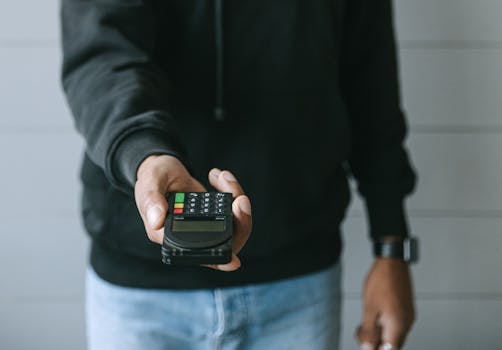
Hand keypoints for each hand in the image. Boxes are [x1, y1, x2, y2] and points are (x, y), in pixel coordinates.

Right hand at [134, 154, 251, 270]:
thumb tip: (156, 220)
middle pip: (228, 242)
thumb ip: (151, 201)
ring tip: (224, 178)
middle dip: (240, 222)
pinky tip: (218, 176)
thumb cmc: (151, 179)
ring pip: (236, 224)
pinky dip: (232, 190)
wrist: (161, 168)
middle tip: (239, 199)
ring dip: (236, 199)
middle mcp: (192, 237)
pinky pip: (234, 209)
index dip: (219, 260)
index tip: (235, 261)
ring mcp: (206, 225)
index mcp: (171, 238)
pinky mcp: (215, 213)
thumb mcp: (148, 184)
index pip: (200, 256)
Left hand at [356, 258, 414, 349]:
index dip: (376, 349)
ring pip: (394, 334)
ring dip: (379, 333)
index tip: (365, 344)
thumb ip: (369, 331)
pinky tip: (374, 316)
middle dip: (375, 342)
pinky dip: (385, 324)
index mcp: (398, 325)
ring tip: (365, 322)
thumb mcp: (369, 308)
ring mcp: (408, 315)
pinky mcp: (406, 309)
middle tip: (361, 332)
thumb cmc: (381, 280)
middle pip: (392, 344)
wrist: (392, 262)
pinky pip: (396, 324)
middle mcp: (407, 322)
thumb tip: (367, 347)